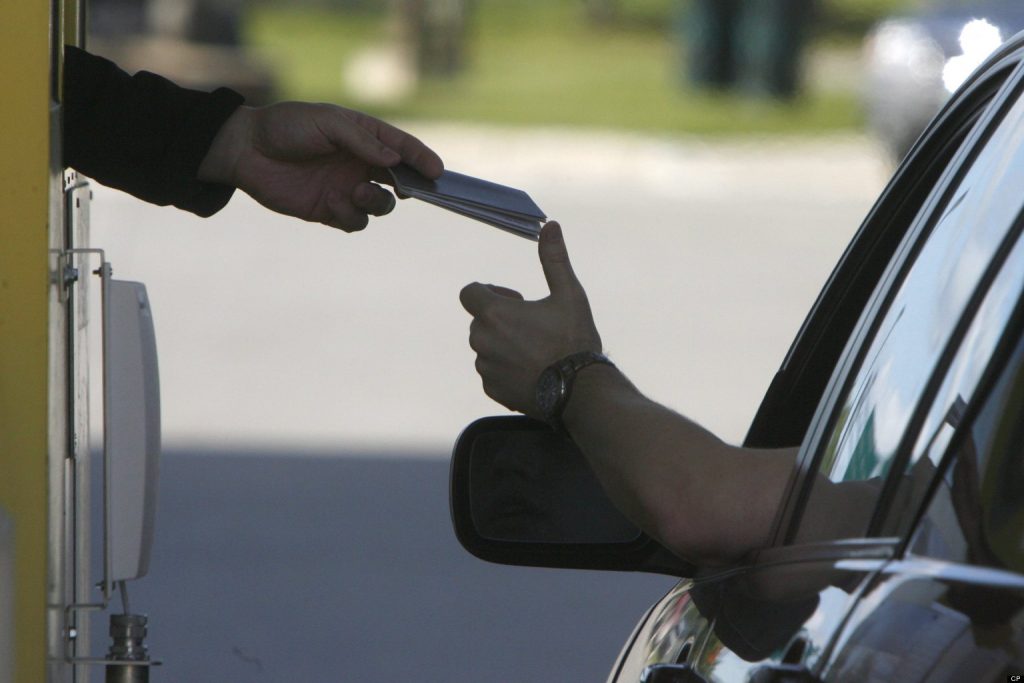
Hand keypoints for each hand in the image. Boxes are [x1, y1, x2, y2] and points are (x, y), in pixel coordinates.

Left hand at [198, 102, 443, 230]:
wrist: (245, 151)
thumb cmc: (285, 126)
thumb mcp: (327, 122)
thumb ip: (362, 140)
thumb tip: (394, 158)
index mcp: (363, 136)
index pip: (401, 148)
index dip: (421, 159)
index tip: (436, 171)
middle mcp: (360, 164)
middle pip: (399, 180)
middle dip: (409, 187)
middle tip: (405, 190)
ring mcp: (346, 188)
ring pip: (380, 206)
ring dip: (376, 203)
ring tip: (357, 193)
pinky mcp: (329, 211)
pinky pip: (354, 222)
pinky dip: (350, 216)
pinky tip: (332, 203)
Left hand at [459, 222, 602, 415]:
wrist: (580, 391)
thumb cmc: (574, 340)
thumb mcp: (569, 295)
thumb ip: (554, 260)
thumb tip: (551, 225)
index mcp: (494, 313)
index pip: (469, 292)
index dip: (490, 292)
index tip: (516, 300)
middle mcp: (482, 340)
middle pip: (480, 320)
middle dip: (500, 319)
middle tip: (534, 326)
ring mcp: (486, 367)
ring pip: (486, 348)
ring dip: (503, 344)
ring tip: (536, 351)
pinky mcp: (493, 389)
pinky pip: (492, 373)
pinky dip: (506, 369)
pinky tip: (534, 371)